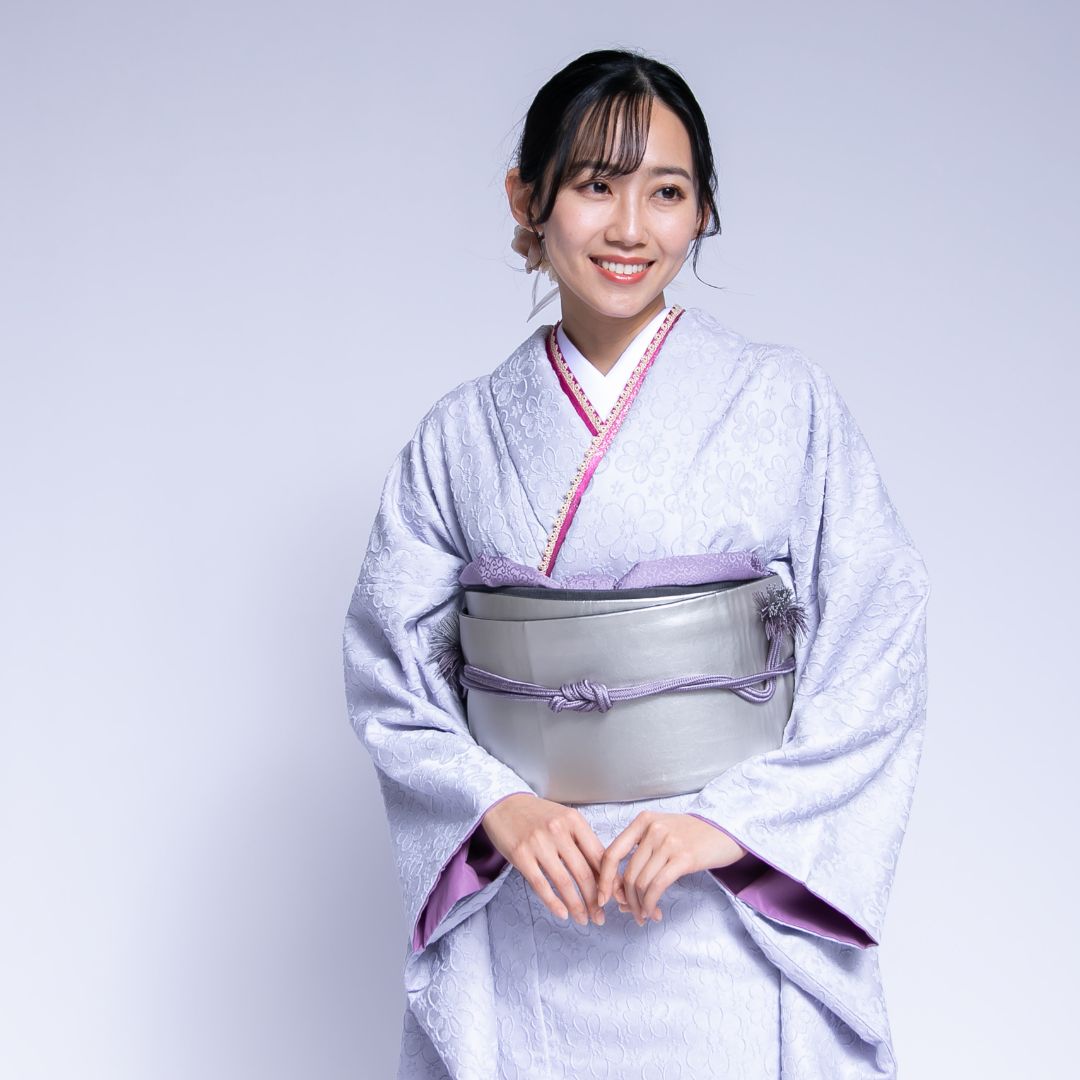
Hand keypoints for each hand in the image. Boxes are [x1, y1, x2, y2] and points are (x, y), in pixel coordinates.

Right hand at [481, 793, 607, 926]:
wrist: (504, 804)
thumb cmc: (538, 815)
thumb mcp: (564, 819)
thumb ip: (582, 842)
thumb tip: (602, 875)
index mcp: (574, 820)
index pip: (598, 856)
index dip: (607, 881)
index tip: (612, 898)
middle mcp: (558, 830)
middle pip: (583, 872)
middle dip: (595, 900)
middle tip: (600, 916)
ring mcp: (538, 843)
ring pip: (564, 882)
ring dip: (577, 906)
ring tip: (583, 919)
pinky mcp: (521, 855)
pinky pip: (541, 885)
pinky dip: (554, 903)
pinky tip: (563, 914)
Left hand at [597, 812, 745, 925]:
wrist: (726, 829)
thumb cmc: (691, 836)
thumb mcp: (661, 834)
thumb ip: (640, 856)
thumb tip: (618, 892)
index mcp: (642, 821)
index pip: (612, 853)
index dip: (604, 880)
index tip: (602, 899)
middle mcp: (652, 829)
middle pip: (628, 874)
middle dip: (626, 899)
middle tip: (632, 913)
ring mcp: (668, 842)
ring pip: (641, 882)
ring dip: (639, 905)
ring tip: (645, 915)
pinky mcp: (683, 858)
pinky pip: (657, 886)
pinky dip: (651, 903)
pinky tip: (654, 911)